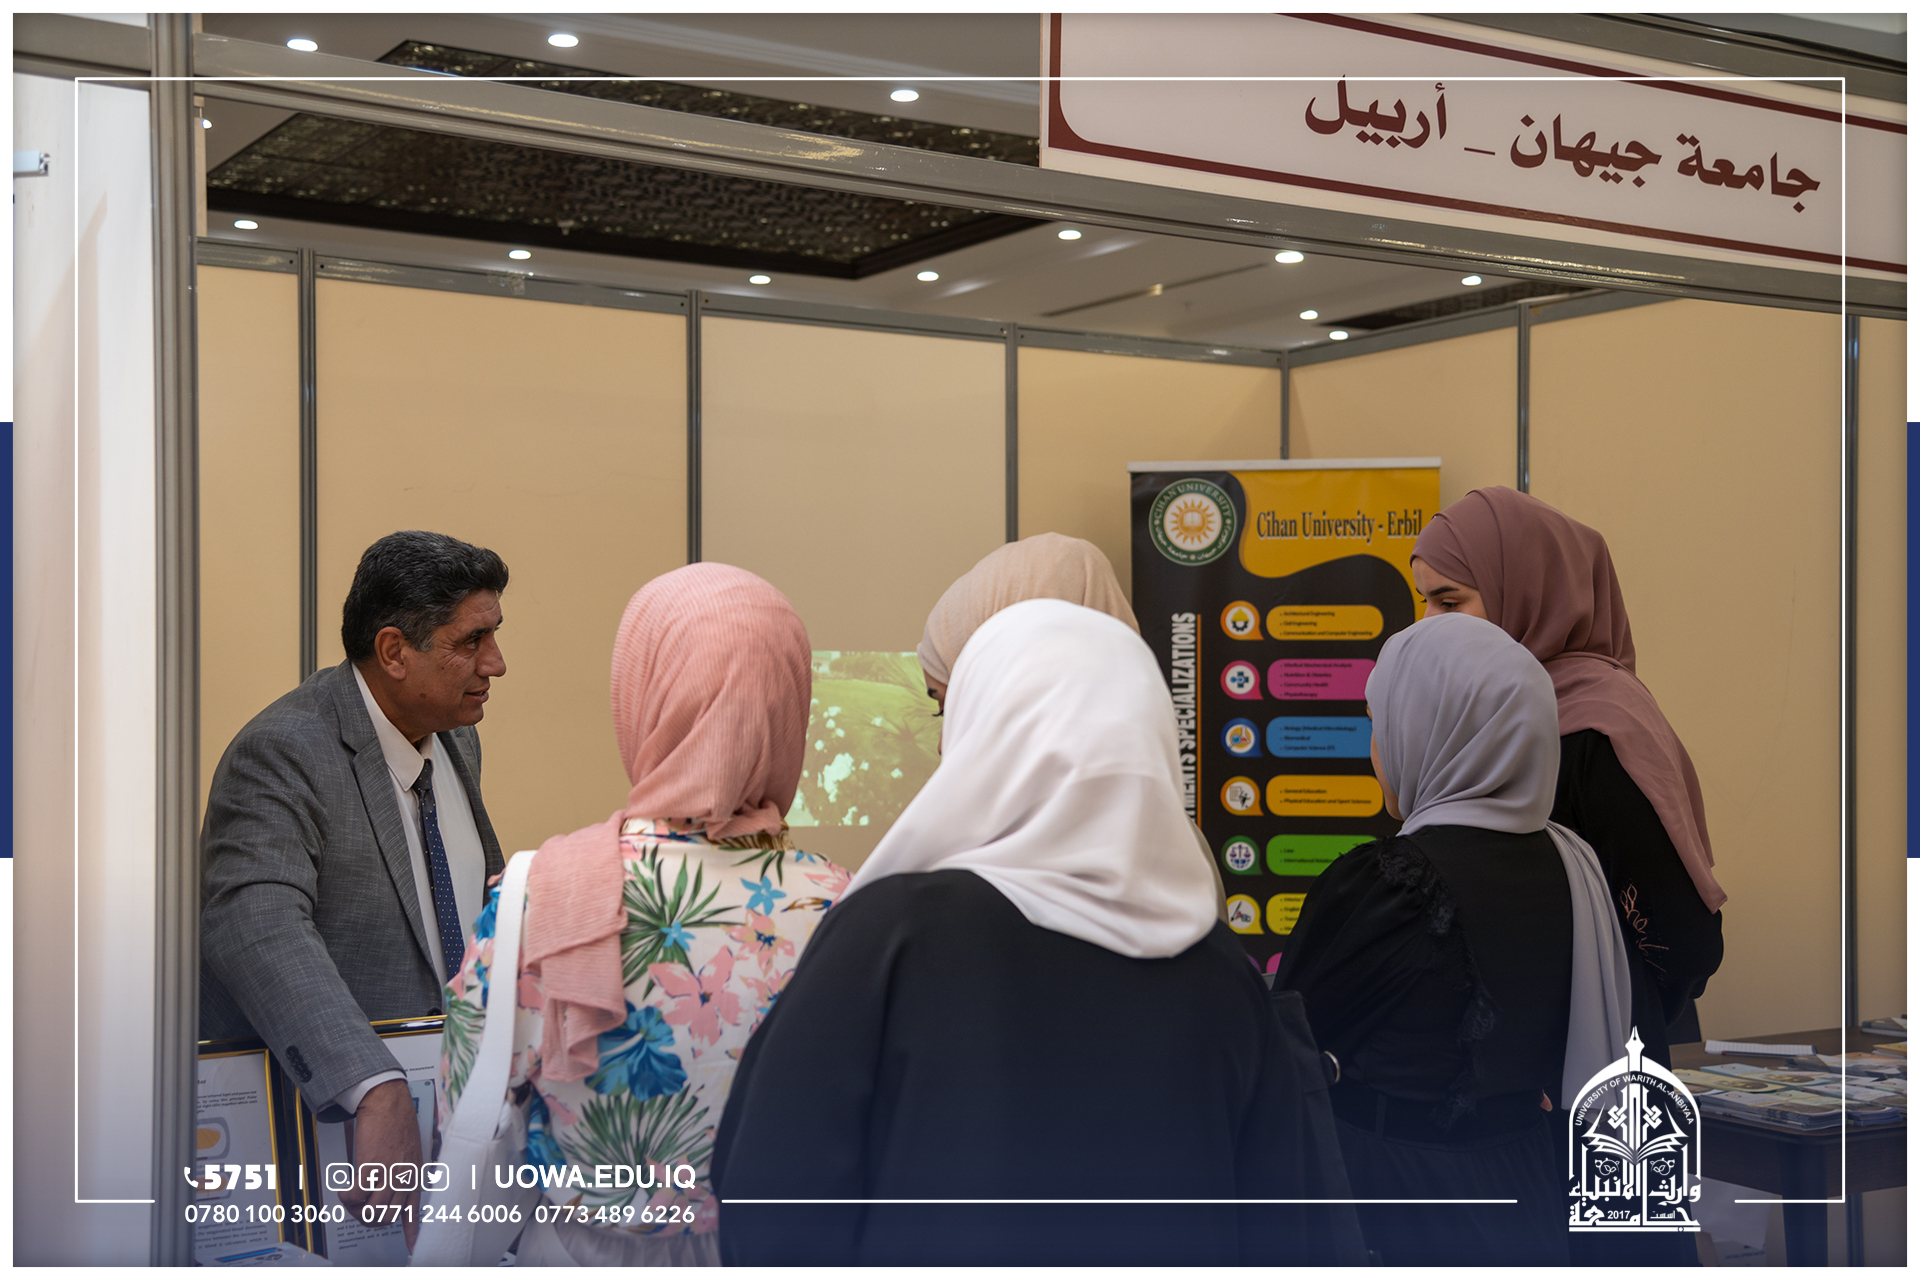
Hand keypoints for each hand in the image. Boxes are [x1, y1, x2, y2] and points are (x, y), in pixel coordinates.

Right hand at [338, 1080, 422, 1249]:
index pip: (415, 1209)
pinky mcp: (371, 1168)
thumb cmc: (397, 1120)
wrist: (387, 1101)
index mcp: (415, 1173)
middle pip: (388, 1216)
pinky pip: (356, 1197)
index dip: (412, 1231)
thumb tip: (395, 1182)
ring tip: (351, 1199)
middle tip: (360, 1209)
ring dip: (357, 1210)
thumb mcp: (410, 1148)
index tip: (412, 1246)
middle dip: (372, 1219)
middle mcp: (404, 1177)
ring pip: (372, 1211)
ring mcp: (388, 1174)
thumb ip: (405, 1168)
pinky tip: (344, 1191)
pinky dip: (347, 1199)